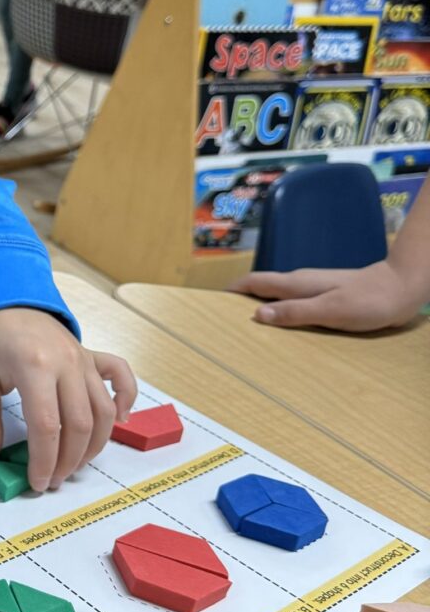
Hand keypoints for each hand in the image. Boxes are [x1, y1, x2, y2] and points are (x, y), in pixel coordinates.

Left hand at [0, 308, 136, 492]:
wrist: (3, 299)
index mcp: (34, 367)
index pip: (47, 427)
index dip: (44, 461)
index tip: (38, 482)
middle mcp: (66, 363)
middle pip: (80, 424)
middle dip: (69, 460)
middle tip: (54, 480)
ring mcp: (83, 358)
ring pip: (104, 410)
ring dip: (94, 444)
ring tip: (74, 464)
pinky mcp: (92, 355)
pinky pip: (122, 377)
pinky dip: (126, 399)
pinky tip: (120, 420)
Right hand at [229, 261, 421, 330]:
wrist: (402, 289)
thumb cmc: (368, 300)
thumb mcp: (329, 310)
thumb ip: (295, 312)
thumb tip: (257, 314)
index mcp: (297, 283)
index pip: (255, 282)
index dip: (232, 290)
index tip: (210, 302)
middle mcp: (301, 282)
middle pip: (262, 289)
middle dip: (241, 301)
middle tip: (223, 322)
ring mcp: (313, 288)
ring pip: (278, 297)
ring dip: (261, 308)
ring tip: (247, 329)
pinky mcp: (325, 297)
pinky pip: (294, 304)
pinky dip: (281, 313)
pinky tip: (284, 328)